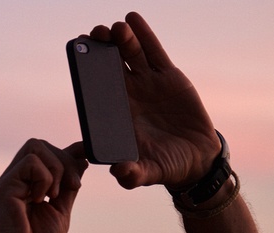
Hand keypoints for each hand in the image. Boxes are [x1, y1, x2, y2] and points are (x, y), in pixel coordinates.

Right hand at [0, 139, 87, 232]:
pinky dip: (44, 178)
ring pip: (36, 147)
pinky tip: (41, 199)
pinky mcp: (5, 187)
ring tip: (55, 195)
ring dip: (55, 168)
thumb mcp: (61, 212)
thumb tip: (81, 161)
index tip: (87, 159)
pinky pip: (30, 162)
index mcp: (29, 185)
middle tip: (73, 187)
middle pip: (41, 144)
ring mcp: (10, 181)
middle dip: (65, 160)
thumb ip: (68, 187)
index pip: (48, 153)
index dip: (69, 152)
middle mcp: (17, 180)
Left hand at [89, 12, 220, 189]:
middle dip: (100, 50)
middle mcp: (127, 96)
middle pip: (109, 68)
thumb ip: (134, 175)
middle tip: (93, 34)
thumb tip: (120, 172)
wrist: (196, 159)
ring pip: (129, 55)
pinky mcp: (167, 76)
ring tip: (115, 27)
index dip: (86, 75)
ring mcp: (147, 84)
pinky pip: (153, 52)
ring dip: (121, 39)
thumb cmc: (166, 167)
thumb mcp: (149, 173)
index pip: (96, 92)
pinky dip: (144, 35)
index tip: (78, 57)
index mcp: (116, 117)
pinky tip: (133, 18)